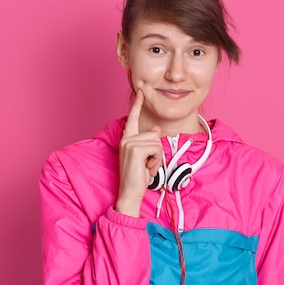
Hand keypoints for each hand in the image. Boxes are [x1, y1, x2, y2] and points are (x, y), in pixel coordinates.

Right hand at [115, 90, 161, 217]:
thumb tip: (156, 129)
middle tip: (147, 164)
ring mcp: (129, 143)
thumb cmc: (138, 177)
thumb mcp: (145, 157)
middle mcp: (126, 139)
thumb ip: (148, 142)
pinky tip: (147, 169)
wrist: (130, 192)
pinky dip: (156, 161)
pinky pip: (157, 149)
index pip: (133, 118)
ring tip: (147, 167)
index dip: (137, 105)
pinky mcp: (135, 149)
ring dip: (157, 157)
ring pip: (157, 141)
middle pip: (154, 134)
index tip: (140, 92)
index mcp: (127, 139)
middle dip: (157, 151)